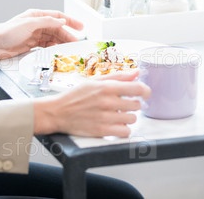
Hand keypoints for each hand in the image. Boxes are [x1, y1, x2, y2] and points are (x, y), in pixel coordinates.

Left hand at [0, 9, 83, 59]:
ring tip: (70, 49)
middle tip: (77, 43)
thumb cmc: (7, 32)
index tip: (81, 27)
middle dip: (67, 35)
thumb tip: (62, 21)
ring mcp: (34, 35)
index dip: (70, 21)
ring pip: (52, 38)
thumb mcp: (28, 24)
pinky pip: (46, 46)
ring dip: (61, 43)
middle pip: (56, 29)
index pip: (57, 16)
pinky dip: (53, 48)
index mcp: (36, 15)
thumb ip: (46, 22)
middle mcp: (36, 24)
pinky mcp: (31, 45)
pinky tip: (58, 52)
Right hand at [33, 70, 150, 136]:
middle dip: (133, 104)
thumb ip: (118, 76)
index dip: (146, 91)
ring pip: (132, 119)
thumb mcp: (95, 81)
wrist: (57, 112)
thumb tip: (137, 72)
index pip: (137, 88)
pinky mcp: (102, 131)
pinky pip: (125, 132)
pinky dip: (123, 129)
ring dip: (128, 117)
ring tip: (118, 114)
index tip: (146, 93)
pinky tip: (116, 124)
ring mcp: (105, 117)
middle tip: (124, 104)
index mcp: (107, 87)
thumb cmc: (75, 96)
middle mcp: (107, 102)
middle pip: (136, 105)